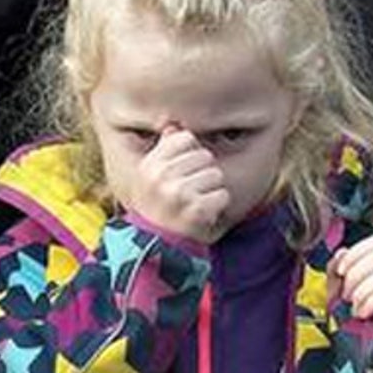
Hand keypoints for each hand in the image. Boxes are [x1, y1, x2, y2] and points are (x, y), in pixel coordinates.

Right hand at [122, 126, 228, 242]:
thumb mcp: (150, 178)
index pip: (184, 138)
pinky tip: (203, 213)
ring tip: (195, 202)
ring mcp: (179, 193)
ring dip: (212, 190)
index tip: (183, 169)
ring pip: (216, 174)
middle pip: (204, 155)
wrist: (156, 246)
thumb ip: (163, 151)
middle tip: (189, 191)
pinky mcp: (197, 209)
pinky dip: (218, 205)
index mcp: (150, 164)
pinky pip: (223, 195)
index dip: (190, 152)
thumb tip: (174, 126)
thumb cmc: (157, 207)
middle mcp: (161, 176)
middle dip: (203, 172)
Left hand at [328, 235, 372, 319]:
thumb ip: (340, 270)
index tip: (340, 271)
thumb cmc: (365, 319)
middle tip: (346, 294)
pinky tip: (363, 313)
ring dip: (363, 290)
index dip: (355, 253)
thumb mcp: (345, 292)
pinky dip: (372, 302)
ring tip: (355, 306)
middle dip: (356, 273)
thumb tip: (342, 252)